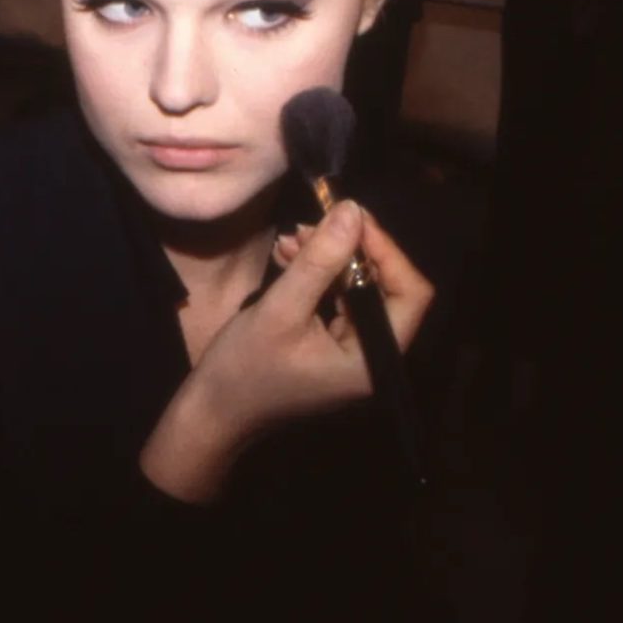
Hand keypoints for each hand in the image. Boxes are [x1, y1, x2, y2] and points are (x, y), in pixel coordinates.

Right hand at [141, 201, 434, 501]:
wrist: (212, 412)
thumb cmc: (244, 369)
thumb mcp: (280, 310)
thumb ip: (319, 261)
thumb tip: (352, 210)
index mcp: (373, 358)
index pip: (411, 293)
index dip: (387, 251)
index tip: (351, 218)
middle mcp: (374, 357)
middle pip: (387, 288)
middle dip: (351, 250)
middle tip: (313, 223)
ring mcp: (353, 352)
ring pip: (360, 289)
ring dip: (330, 258)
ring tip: (293, 236)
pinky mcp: (332, 346)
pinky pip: (338, 301)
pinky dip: (317, 275)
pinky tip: (288, 255)